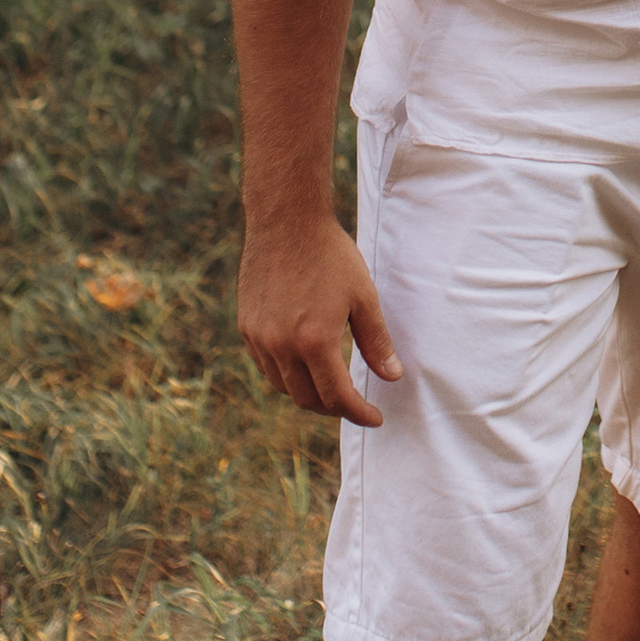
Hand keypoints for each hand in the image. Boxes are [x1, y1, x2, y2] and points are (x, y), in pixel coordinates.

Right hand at [239, 213, 403, 428]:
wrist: (287, 222)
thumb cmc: (331, 255)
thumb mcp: (363, 297)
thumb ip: (377, 342)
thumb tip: (392, 376)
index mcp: (315, 341)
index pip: (337, 397)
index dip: (358, 413)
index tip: (375, 418)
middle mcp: (282, 346)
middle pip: (308, 399)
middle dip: (335, 408)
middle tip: (355, 404)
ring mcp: (260, 338)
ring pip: (284, 387)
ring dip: (309, 394)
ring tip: (331, 387)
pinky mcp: (247, 328)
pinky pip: (267, 366)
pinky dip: (287, 375)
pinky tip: (304, 365)